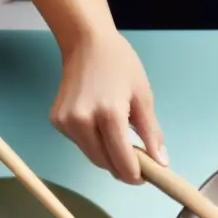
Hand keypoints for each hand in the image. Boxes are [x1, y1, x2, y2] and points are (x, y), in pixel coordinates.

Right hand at [50, 31, 164, 183]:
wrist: (85, 42)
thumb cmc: (119, 65)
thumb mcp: (143, 97)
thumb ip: (151, 133)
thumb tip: (161, 163)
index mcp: (109, 115)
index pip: (123, 162)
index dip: (136, 175)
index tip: (146, 175)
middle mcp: (82, 122)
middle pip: (106, 164)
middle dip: (123, 168)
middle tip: (138, 160)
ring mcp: (66, 123)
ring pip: (93, 157)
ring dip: (109, 158)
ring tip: (121, 141)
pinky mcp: (56, 121)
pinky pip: (81, 145)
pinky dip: (94, 144)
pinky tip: (101, 127)